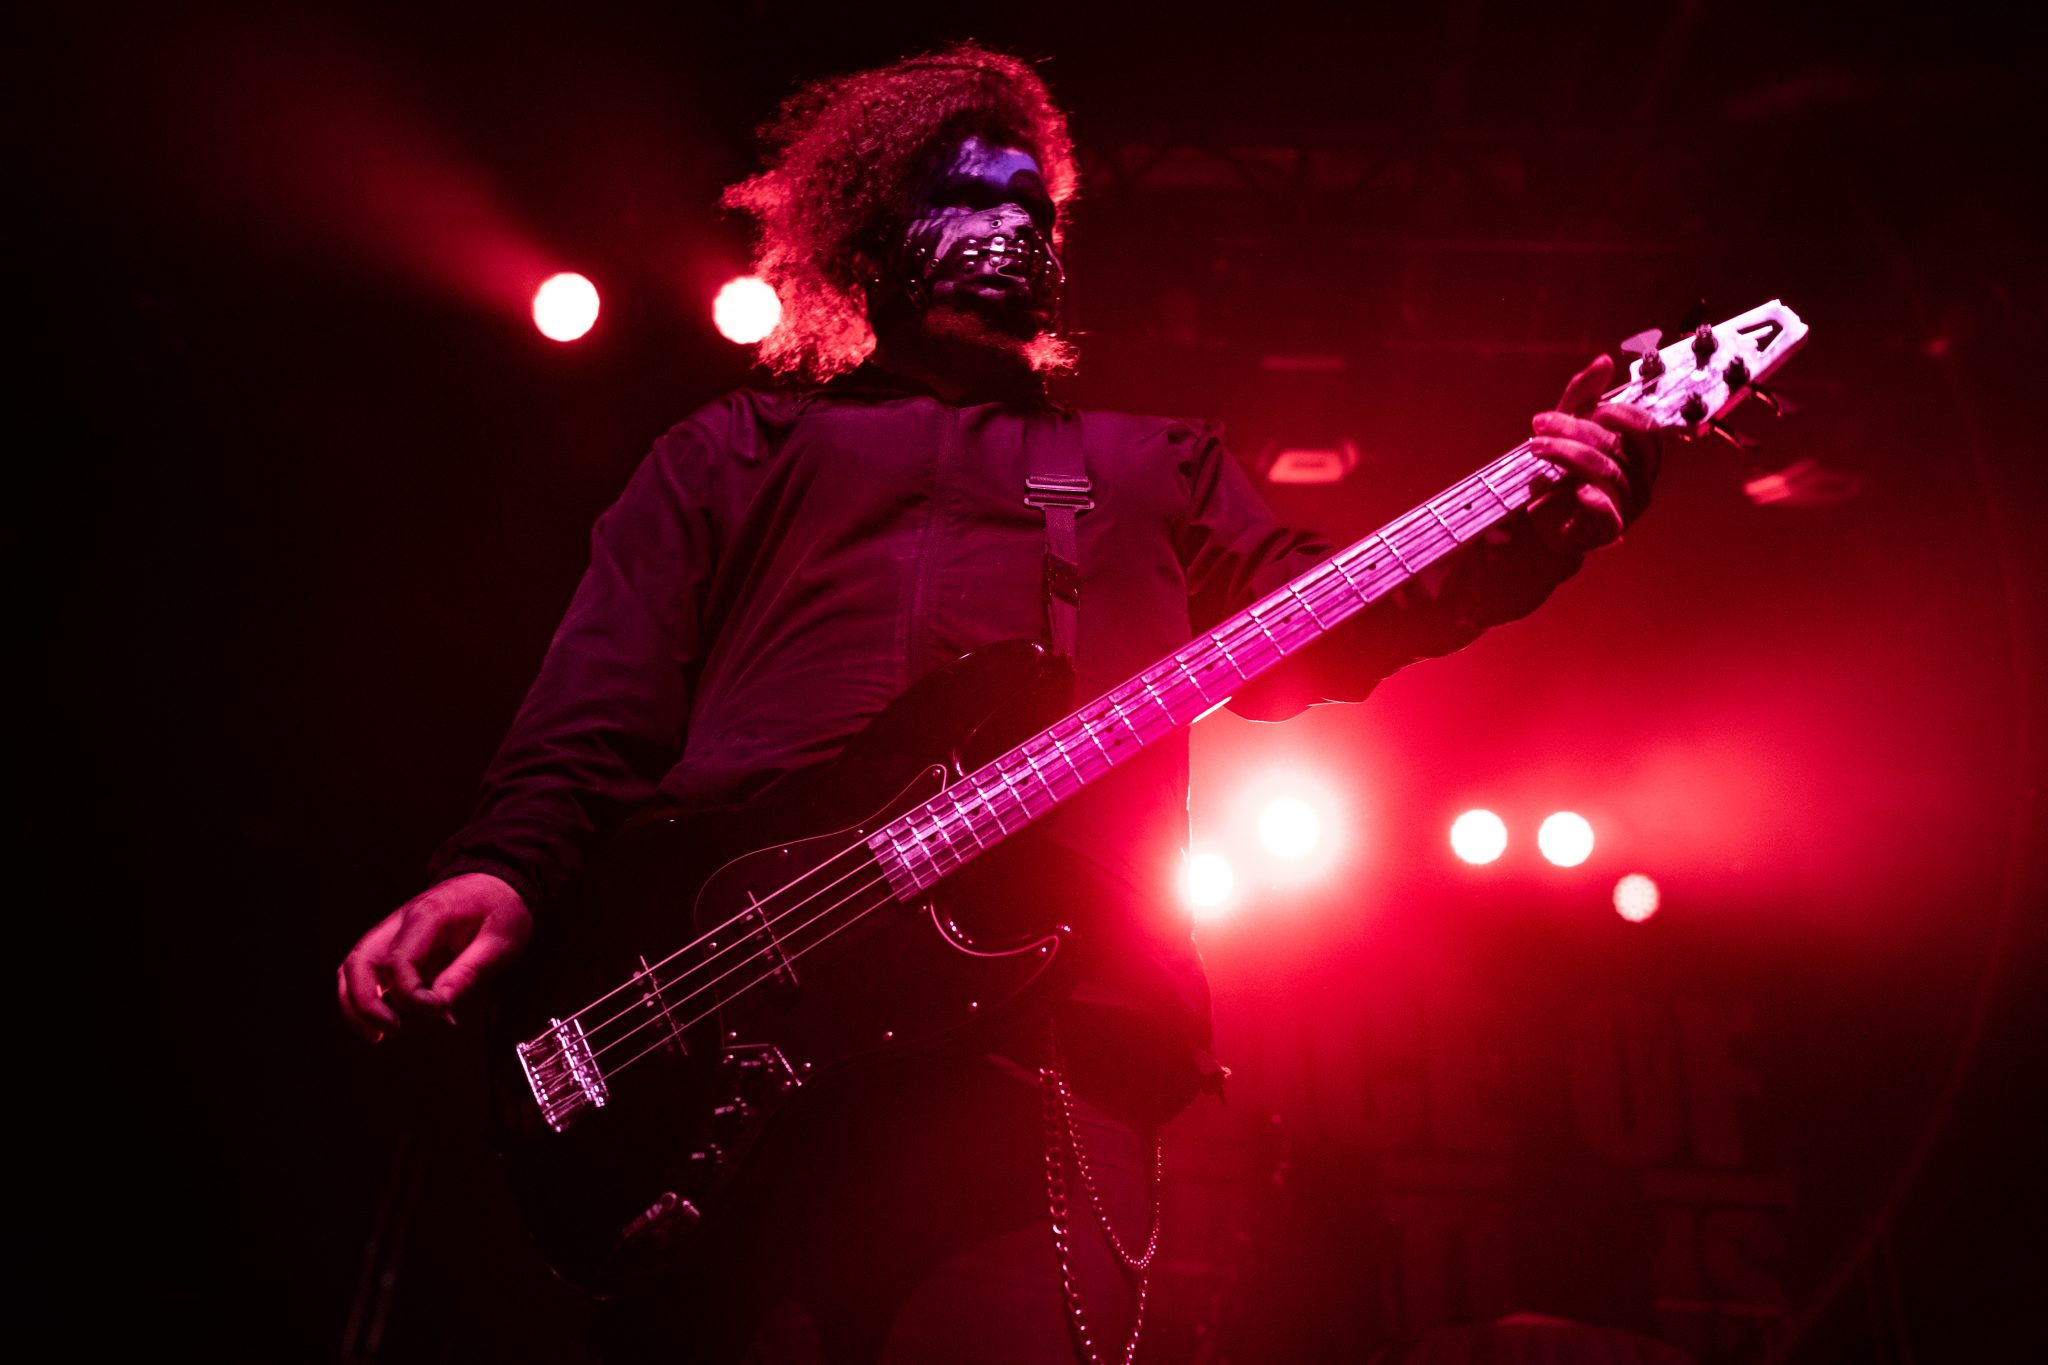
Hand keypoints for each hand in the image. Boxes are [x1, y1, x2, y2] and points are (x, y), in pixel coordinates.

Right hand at [337, 872, 532, 1041]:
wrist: (497, 884)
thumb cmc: (500, 908)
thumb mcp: (499, 941)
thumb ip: (468, 972)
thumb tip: (440, 1005)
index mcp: (428, 916)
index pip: (399, 962)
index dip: (412, 996)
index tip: (440, 1012)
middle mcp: (401, 921)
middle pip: (359, 961)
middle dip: (365, 1003)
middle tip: (392, 1030)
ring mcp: (393, 932)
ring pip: (354, 967)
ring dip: (356, 1003)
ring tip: (378, 1034)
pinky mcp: (395, 944)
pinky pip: (367, 970)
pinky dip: (366, 996)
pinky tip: (381, 1020)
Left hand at [1525, 354, 1663, 554]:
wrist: (1541, 518)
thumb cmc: (1562, 470)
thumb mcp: (1569, 425)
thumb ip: (1585, 394)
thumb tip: (1605, 360)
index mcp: (1643, 455)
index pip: (1646, 428)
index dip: (1617, 413)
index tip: (1583, 408)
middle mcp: (1643, 480)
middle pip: (1618, 446)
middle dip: (1576, 429)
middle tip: (1540, 423)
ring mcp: (1628, 506)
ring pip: (1606, 471)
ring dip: (1566, 454)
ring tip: (1536, 446)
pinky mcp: (1608, 530)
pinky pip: (1607, 512)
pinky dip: (1592, 500)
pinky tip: (1575, 491)